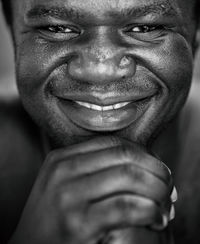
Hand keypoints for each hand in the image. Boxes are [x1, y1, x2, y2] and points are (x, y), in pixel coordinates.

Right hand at [9, 136, 173, 243]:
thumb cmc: (52, 219)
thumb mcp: (63, 184)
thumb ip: (93, 169)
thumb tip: (140, 164)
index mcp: (62, 158)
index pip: (114, 143)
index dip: (144, 154)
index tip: (158, 169)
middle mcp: (64, 171)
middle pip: (125, 156)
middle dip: (155, 169)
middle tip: (168, 186)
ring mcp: (69, 196)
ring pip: (129, 177)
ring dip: (157, 190)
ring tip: (166, 204)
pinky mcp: (78, 223)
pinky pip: (126, 207)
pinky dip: (150, 210)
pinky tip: (157, 218)